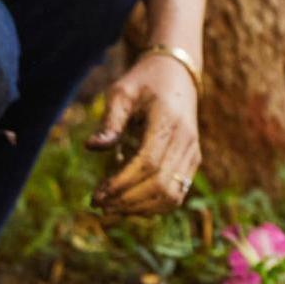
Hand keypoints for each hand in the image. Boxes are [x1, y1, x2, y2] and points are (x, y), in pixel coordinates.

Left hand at [89, 52, 201, 214]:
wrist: (176, 75)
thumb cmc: (143, 83)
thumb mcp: (121, 93)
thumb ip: (109, 121)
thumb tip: (92, 147)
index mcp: (168, 121)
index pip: (148, 163)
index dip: (122, 184)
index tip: (96, 195)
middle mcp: (186, 140)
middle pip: (161, 184)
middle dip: (128, 200)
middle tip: (99, 204)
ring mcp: (192, 152)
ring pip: (172, 195)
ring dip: (140, 208)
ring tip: (112, 207)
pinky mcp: (192, 161)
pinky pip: (177, 193)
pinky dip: (154, 206)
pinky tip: (130, 204)